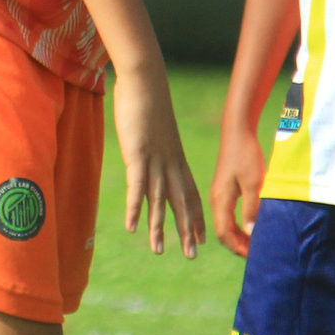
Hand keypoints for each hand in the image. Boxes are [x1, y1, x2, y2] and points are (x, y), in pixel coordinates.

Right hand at [115, 63, 203, 256]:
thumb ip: (156, 141)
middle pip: (181, 202)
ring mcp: (154, 160)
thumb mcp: (157, 125)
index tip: (201, 237)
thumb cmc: (149, 98)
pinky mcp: (137, 155)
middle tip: (193, 255)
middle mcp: (170, 163)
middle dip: (187, 230)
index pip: (190, 192)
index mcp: (175, 157)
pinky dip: (135, 209)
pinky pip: (137, 187)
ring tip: (158, 251)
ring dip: (159, 228)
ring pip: (160, 200)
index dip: (195, 216)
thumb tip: (153, 146)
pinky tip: (133, 228)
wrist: (145, 79)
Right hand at [211, 121, 267, 257]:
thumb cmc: (246, 155)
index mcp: (220, 200)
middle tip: (257, 253)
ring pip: (226, 224)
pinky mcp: (225, 190)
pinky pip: (229, 214)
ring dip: (239, 236)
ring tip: (256, 243)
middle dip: (238, 245)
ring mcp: (219, 195)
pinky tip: (251, 226)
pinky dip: (239, 225)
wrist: (238, 131)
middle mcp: (216, 200)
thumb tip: (251, 233)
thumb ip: (252, 209)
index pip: (224, 233)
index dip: (237, 247)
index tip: (254, 255)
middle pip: (223, 232)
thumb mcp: (254, 184)